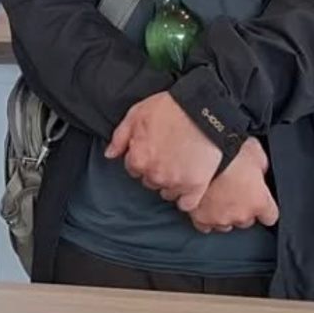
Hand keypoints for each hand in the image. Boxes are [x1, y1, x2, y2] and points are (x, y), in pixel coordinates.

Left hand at [106, 93, 221, 207]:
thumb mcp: (137, 114)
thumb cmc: (170, 109)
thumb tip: (109, 154)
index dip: (143, 158)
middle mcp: (155, 175)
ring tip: (182, 165)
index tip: (154, 150)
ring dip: (172, 183)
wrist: (204, 109)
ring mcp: (176, 182)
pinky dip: (187, 198)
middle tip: (169, 155)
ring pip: (168, 192)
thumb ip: (120, 137)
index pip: (134, 169)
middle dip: (157, 170)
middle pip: (150, 181)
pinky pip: (187, 204)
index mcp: (138, 159)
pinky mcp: (196, 186)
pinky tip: (189, 186)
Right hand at [185, 138, 277, 233]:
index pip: (270, 216)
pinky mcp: (200, 218)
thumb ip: (261, 165)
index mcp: (259, 201)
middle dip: (242, 209)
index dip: (265, 208)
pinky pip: (205, 225)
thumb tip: (260, 167)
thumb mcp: (255, 151)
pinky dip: (205, 216)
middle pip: (246, 220)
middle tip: (234, 191)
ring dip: (224, 213)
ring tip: (218, 196)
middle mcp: (241, 214)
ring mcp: (220, 218)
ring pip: (225, 224)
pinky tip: (203, 204)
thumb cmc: (228, 152)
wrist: (200, 156)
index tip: (260, 201)